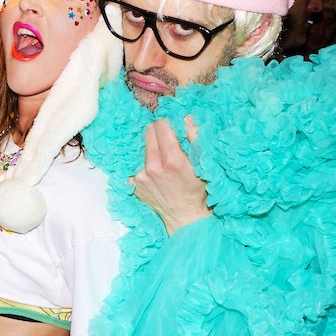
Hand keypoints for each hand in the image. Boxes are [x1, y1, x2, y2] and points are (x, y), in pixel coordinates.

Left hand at [129, 116, 210, 233]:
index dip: (168, 124)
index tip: (173, 129)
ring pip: (141, 148)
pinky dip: (143, 163)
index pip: (160, 125)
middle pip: (148, 133)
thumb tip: (185, 119)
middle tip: (168, 141)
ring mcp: (140, 177)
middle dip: (158, 133)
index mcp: (171, 159)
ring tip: (162, 157)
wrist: (185, 217)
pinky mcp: (133, 184)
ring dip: (150, 148)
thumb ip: (195, 138)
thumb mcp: (202, 164)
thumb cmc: (197, 190)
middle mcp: (152, 167)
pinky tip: (154, 170)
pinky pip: (134, 164)